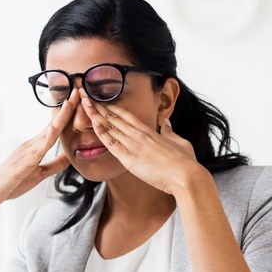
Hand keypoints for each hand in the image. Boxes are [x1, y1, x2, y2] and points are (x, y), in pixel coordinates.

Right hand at [0, 91, 78, 210]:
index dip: (68, 113)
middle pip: (54, 124)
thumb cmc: (12, 183)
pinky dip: (46, 139)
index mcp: (36, 146)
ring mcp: (27, 152)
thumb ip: (55, 165)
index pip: (55, 126)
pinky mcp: (23, 164)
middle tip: (80, 90)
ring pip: (48, 133)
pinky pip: (37, 150)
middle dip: (67, 108)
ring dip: (60, 117)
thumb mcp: (39, 174)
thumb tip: (71, 156)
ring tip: (70, 102)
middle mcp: (31, 144)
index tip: (80, 100)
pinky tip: (54, 129)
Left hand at [79, 89, 199, 195]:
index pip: (127, 115)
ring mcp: (135, 146)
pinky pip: (112, 144)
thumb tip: (166, 123)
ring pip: (111, 127)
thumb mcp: (180, 142)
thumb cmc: (186, 162)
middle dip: (99, 106)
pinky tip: (93, 123)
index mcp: (151, 131)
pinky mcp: (130, 159)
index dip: (113, 107)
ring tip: (83, 103)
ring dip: (96, 114)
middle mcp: (140, 135)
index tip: (102, 100)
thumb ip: (170, 131)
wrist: (187, 176)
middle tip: (86, 95)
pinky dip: (102, 133)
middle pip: (115, 118)